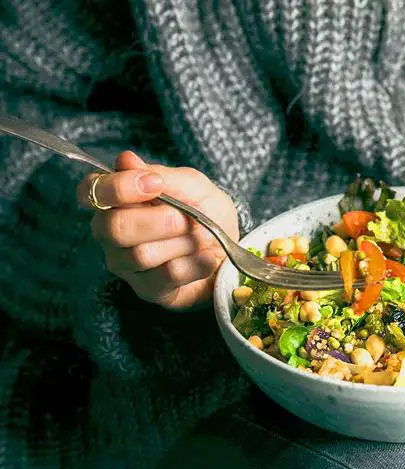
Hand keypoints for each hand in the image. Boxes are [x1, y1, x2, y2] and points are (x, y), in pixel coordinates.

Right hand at [76, 151, 238, 309]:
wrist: (231, 248)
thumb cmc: (206, 212)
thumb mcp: (193, 186)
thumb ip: (162, 175)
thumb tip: (125, 160)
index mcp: (115, 200)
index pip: (91, 191)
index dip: (118, 188)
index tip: (155, 184)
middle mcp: (110, 233)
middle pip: (114, 228)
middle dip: (158, 220)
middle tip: (186, 218)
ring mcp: (126, 265)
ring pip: (141, 254)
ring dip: (183, 242)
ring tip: (202, 238)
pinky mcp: (148, 290)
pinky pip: (166, 276)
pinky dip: (195, 264)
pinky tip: (208, 258)